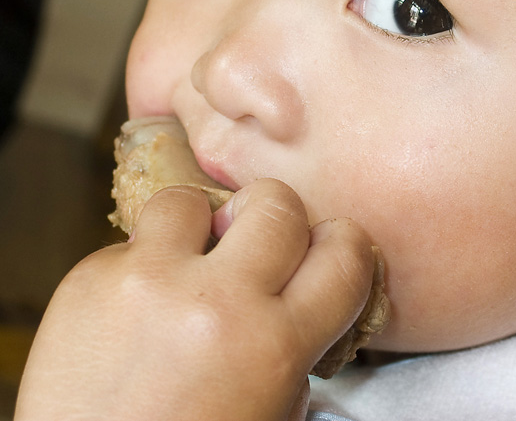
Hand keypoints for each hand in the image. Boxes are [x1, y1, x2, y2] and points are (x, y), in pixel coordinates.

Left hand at [15, 179, 373, 420]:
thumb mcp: (272, 413)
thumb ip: (296, 347)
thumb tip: (300, 293)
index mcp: (274, 345)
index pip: (345, 253)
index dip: (344, 245)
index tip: (327, 250)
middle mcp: (214, 302)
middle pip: (275, 201)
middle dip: (274, 217)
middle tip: (257, 245)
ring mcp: (147, 282)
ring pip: (192, 198)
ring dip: (199, 224)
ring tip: (187, 264)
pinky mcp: (88, 279)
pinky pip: (134, 241)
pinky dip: (144, 264)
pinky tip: (134, 308)